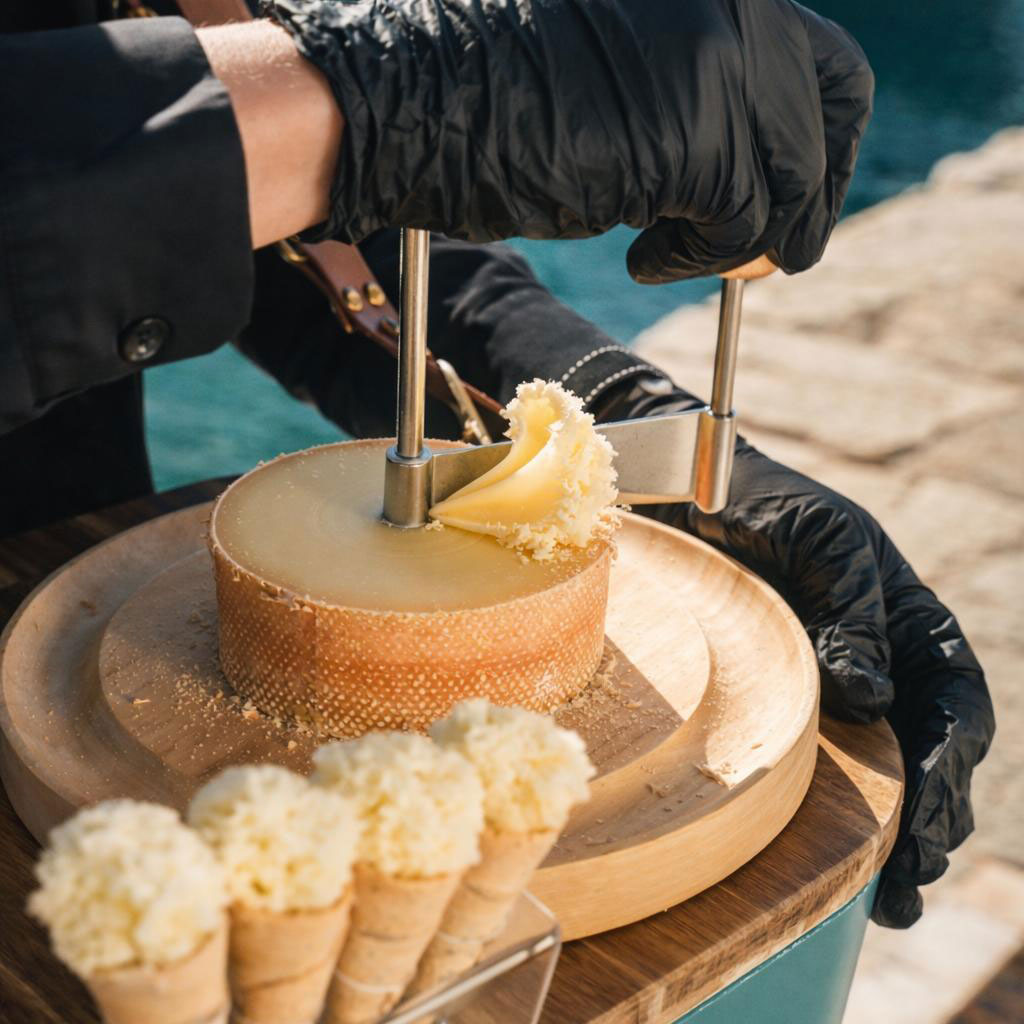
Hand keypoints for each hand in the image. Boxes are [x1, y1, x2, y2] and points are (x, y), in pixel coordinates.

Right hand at [264, 0, 872, 279]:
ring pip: (792, 182)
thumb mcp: (618, 63)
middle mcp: (736, 5)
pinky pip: (743, 225)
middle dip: (808, 199)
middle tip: (760, 255)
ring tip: (671, 255)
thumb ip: (697, 88)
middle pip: (835, 115)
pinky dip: (701, 260)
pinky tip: (644, 260)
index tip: (784, 196)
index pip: (826, 64)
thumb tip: (758, 158)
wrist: (410, 96)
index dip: (819, 142)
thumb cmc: (485, 82)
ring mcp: (721, 63)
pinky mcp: (696, 134)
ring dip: (746, 240)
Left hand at [595, 382, 994, 926]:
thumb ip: (856, 611)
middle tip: (912, 878)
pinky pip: (816, 758)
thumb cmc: (764, 500)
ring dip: (893, 832)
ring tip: (893, 899)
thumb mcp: (824, 540)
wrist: (688, 489)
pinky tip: (832, 856)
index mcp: (907, 619)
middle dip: (930, 815)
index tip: (932, 805)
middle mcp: (878, 660)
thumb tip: (872, 698)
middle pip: (927, 750)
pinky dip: (830, 810)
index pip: (952, 696)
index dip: (952, 756)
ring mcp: (829, 683)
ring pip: (880, 767)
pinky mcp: (779, 696)